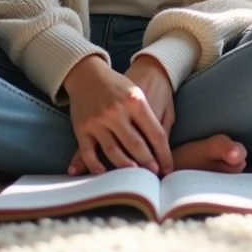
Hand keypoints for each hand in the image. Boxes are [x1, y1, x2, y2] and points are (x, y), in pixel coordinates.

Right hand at [62, 55, 171, 176]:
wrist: (89, 73)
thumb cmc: (122, 85)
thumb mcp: (143, 93)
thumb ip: (153, 116)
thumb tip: (163, 146)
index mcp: (136, 100)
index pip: (155, 133)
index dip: (164, 154)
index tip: (169, 168)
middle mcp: (116, 110)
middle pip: (135, 144)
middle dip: (147, 163)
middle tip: (154, 176)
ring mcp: (98, 120)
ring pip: (113, 150)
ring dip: (125, 166)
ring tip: (135, 178)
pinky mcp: (82, 127)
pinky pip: (88, 151)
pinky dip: (94, 165)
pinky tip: (102, 174)